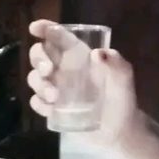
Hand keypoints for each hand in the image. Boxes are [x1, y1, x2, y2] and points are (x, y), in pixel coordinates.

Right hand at [27, 20, 138, 144]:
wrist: (119, 130)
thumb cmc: (121, 98)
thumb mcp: (124, 78)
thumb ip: (116, 63)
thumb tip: (97, 54)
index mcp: (79, 55)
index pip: (59, 37)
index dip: (45, 29)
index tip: (35, 28)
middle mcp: (64, 69)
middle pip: (39, 54)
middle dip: (38, 58)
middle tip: (48, 70)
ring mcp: (56, 88)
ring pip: (34, 78)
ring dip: (39, 84)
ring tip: (55, 96)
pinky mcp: (52, 108)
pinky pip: (36, 102)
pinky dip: (39, 103)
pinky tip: (51, 109)